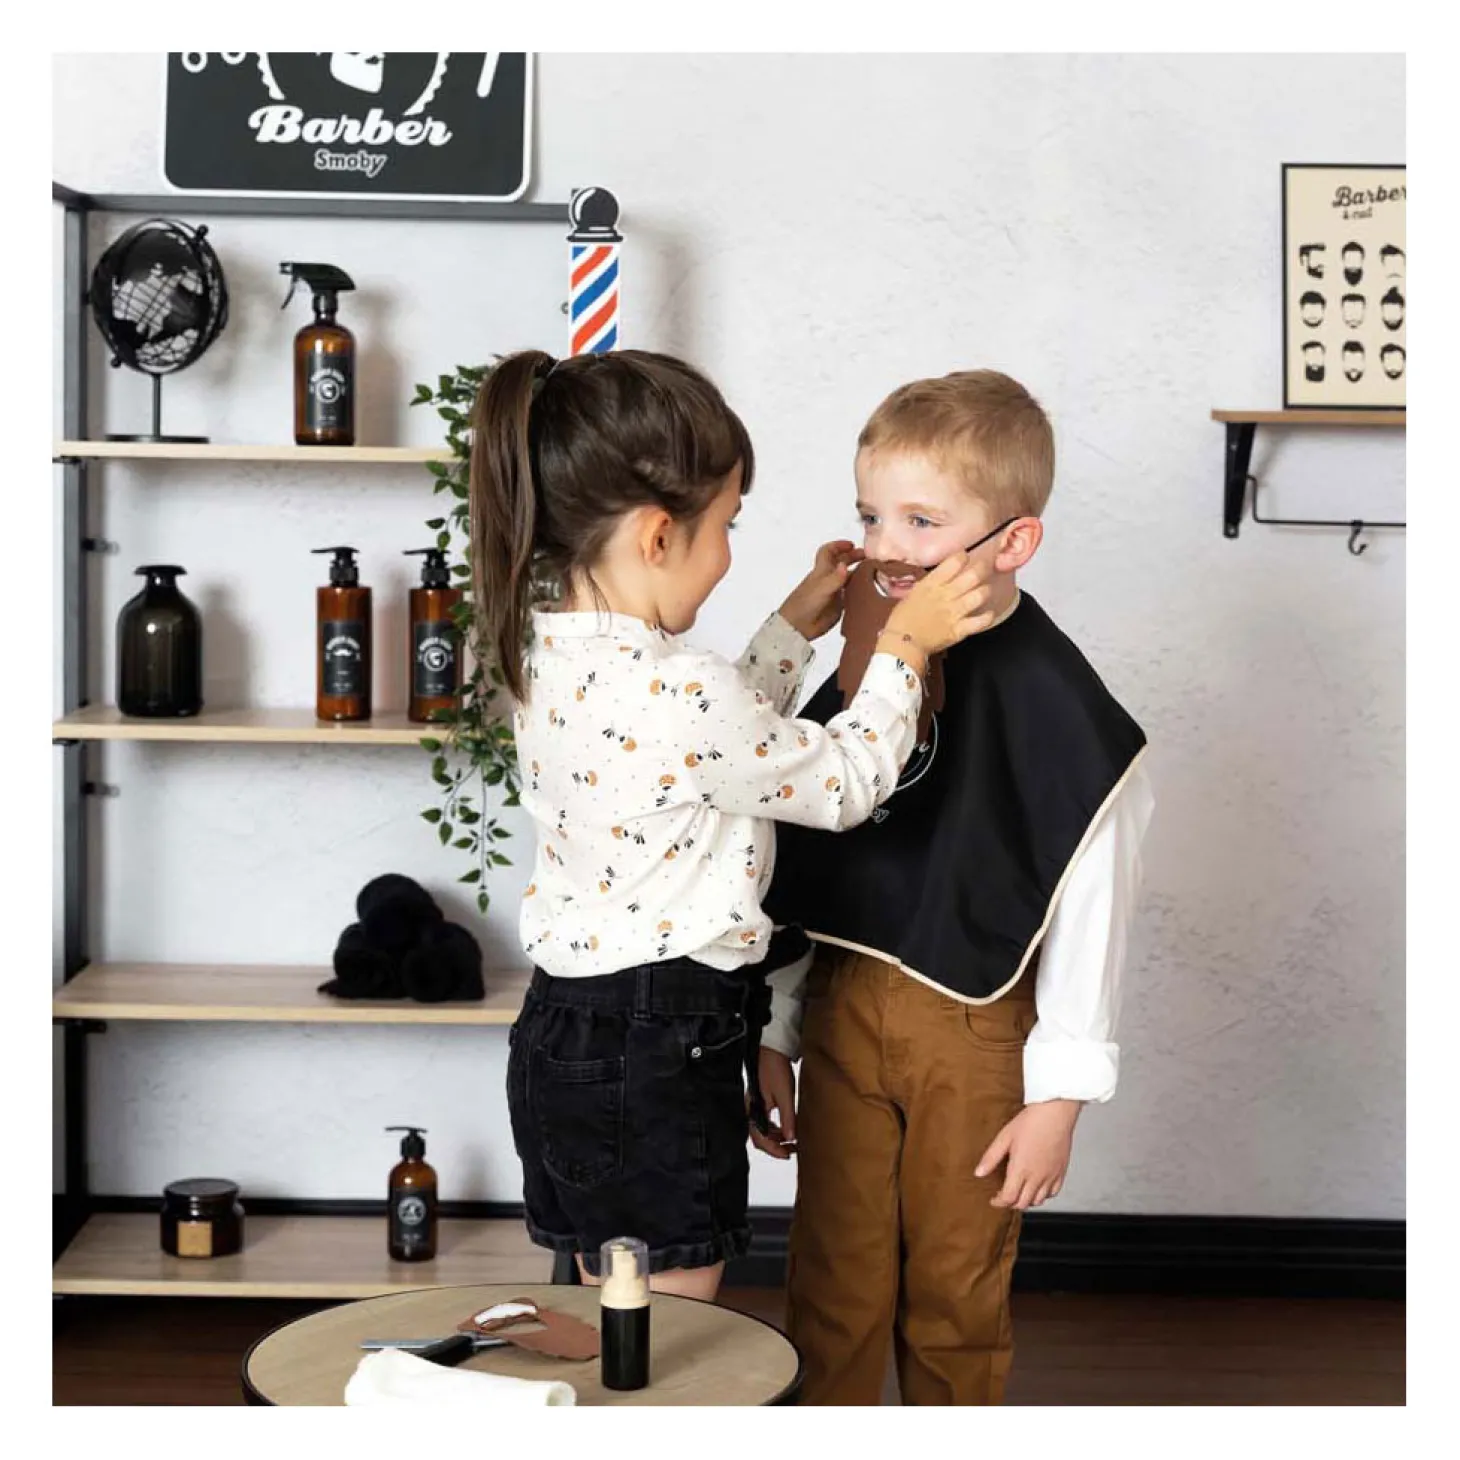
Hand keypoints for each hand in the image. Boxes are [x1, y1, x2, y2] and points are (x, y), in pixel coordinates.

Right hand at [749, 1047, 797, 1158]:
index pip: (760, 1138)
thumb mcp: (785, 1095)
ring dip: (776, 1138)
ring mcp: (755, 1105)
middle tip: (792, 1150)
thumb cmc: (776, 1068)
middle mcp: (751, 1109)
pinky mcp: (760, 1100)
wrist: (773, 1049)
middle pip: (759, 1137)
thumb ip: (787, 1118)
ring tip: (792, 1141)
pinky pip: (765, 1121)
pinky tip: (786, 1128)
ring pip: (762, 1130)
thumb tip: (791, 1138)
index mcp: (754, 1109)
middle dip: (775, 1146)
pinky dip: (775, 1129)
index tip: (787, 1154)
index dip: (774, 1150)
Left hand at [778, 540, 864, 641]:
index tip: (852, 545)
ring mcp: (834, 592)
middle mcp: (828, 579)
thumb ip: (834, 578)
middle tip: (868, 557)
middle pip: (842, 563)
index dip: (839, 545)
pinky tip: (870, 590)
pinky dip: (859, 591)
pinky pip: (851, 595)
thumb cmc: (805, 604)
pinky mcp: (838, 605)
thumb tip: (845, 565)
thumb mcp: (821, 588)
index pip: (828, 552)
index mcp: (822, 571)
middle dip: (854, 557)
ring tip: (873, 572)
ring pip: (848, 578)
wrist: (798, 626)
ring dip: (859, 574)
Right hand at [883, 549, 997, 658]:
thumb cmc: (902, 618)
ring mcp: (954, 612)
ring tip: (984, 591)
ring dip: (985, 591)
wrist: (902, 643)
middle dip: (982, 569)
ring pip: (980, 595)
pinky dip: (987, 617)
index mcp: (932, 583)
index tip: (965, 558)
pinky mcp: (959, 630)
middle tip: (984, 569)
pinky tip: (988, 614)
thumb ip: (930, 584)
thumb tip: (942, 577)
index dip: (963, 556)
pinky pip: (981, 621)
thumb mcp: (913, 593)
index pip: (955, 561)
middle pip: (973, 575)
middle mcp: (946, 595)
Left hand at [976, 1099, 1081, 1209]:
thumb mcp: (1004, 1137)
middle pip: (1023, 1203)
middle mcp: (1037, 1177)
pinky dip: (1044, 1195)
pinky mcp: (1061, 1172)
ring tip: (1019, 1191)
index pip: (1008, 1198)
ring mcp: (1051, 1176)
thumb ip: (991, 1157)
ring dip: (1027, 1200)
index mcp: (1021, 1169)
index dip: (999, 1202)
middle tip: (1004, 1195)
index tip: (993, 1199)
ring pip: (1039, 1201)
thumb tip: (979, 1172)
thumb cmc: (1031, 1122)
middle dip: (1011, 1203)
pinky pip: (1053, 1193)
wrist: (1055, 1113)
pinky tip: (1037, 1186)